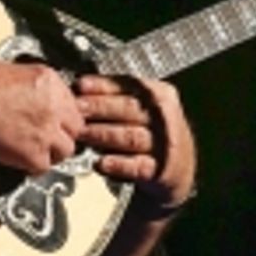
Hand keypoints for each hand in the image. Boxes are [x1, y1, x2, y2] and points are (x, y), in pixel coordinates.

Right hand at [0, 61, 84, 173]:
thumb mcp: (10, 72)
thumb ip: (31, 87)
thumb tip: (32, 98)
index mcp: (48, 81)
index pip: (71, 103)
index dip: (62, 115)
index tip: (54, 121)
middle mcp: (54, 106)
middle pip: (75, 127)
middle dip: (63, 134)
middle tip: (48, 137)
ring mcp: (46, 131)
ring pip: (66, 149)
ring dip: (53, 152)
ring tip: (35, 151)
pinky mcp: (33, 154)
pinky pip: (44, 166)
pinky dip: (33, 166)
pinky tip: (20, 159)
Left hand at [75, 74, 196, 212]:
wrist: (178, 165)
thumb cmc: (151, 130)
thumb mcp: (142, 106)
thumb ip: (115, 97)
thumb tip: (79, 89)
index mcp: (159, 94)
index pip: (129, 85)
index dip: (103, 85)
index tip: (80, 86)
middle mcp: (163, 117)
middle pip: (129, 109)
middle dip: (99, 107)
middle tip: (76, 109)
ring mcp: (163, 144)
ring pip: (130, 136)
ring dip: (103, 134)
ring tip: (82, 134)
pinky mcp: (159, 170)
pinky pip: (137, 166)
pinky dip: (118, 164)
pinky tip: (101, 163)